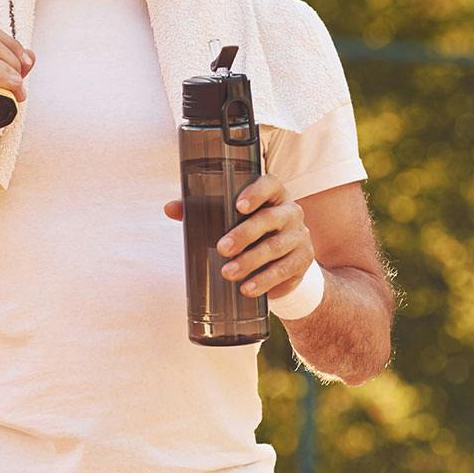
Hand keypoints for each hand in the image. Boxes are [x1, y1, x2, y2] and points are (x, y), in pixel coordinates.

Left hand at [163, 174, 314, 300]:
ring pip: (276, 247)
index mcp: (273, 194)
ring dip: (251, 261)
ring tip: (228, 273)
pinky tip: (248, 288)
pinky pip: (285, 270)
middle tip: (221, 249)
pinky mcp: (303, 260)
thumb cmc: (251, 230)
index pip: (270, 184)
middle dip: (244, 234)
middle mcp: (291, 211)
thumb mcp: (230, 218)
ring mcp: (300, 236)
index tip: (238, 206)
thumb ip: (201, 210)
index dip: (256, 192)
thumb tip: (170, 208)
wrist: (284, 260)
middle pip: (270, 219)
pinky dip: (265, 280)